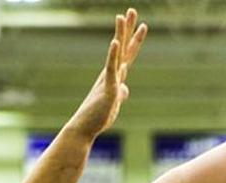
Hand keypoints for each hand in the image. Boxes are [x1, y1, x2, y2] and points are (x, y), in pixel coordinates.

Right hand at [66, 8, 146, 139]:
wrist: (85, 128)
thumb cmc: (98, 117)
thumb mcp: (114, 103)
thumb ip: (120, 93)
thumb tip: (125, 87)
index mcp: (114, 76)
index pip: (127, 54)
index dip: (134, 39)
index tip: (141, 24)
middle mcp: (111, 73)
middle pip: (123, 47)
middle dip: (128, 28)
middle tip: (131, 10)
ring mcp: (108, 79)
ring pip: (116, 53)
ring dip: (120, 34)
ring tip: (122, 16)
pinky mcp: (107, 88)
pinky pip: (111, 69)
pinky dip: (113, 55)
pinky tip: (116, 42)